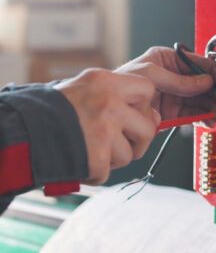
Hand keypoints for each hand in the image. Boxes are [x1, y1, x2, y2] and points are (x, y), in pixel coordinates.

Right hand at [54, 69, 159, 184]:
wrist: (23, 131)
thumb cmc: (58, 111)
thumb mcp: (88, 89)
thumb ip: (122, 98)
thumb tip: (155, 116)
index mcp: (105, 81)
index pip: (148, 89)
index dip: (146, 106)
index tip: (137, 115)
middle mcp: (107, 103)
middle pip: (149, 127)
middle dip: (138, 139)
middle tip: (118, 139)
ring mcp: (102, 130)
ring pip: (130, 154)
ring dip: (114, 156)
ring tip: (91, 146)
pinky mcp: (96, 157)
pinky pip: (109, 170)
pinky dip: (97, 170)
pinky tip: (81, 158)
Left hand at [116, 46, 215, 126]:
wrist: (113, 106)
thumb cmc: (124, 81)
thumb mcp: (151, 75)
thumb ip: (179, 80)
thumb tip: (205, 81)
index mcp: (169, 60)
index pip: (198, 63)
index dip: (213, 72)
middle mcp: (175, 77)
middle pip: (202, 84)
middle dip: (215, 92)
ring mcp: (175, 95)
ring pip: (200, 100)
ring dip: (212, 107)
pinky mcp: (174, 111)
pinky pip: (193, 114)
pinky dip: (203, 117)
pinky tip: (210, 120)